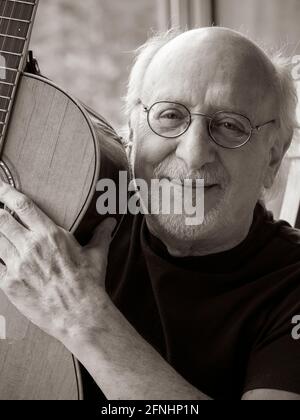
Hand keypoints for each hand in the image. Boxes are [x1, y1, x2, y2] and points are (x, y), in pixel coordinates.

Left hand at [0, 180, 115, 342]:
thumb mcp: (97, 255)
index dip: (6, 193)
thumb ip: (101, 234)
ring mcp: (17, 265)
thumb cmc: (89, 283)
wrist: (80, 315)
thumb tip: (111, 222)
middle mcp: (30, 246)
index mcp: (50, 234)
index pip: (22, 206)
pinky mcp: (9, 284)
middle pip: (1, 220)